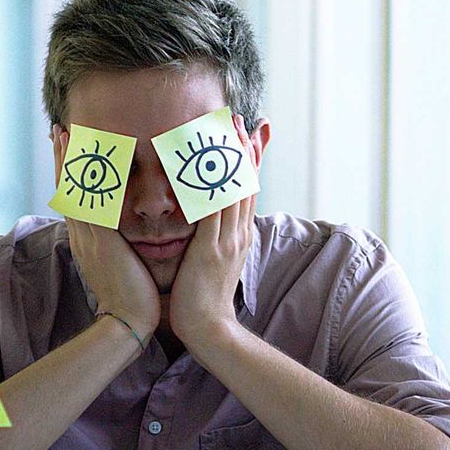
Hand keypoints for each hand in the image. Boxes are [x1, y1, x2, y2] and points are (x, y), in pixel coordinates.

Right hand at [53, 126, 159, 338]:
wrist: (127, 322)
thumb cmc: (132, 296)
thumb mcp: (121, 265)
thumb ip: (118, 246)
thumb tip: (122, 236)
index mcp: (88, 240)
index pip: (76, 198)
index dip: (69, 173)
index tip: (68, 149)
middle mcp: (83, 235)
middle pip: (68, 188)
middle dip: (62, 158)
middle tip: (58, 131)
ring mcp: (88, 238)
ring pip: (74, 191)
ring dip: (69, 161)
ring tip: (64, 134)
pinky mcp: (101, 241)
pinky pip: (90, 203)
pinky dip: (87, 181)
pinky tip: (88, 160)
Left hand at [169, 115, 258, 351]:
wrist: (209, 330)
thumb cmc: (204, 302)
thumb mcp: (215, 266)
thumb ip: (213, 243)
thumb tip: (211, 229)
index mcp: (238, 237)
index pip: (246, 191)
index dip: (247, 162)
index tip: (246, 135)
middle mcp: (238, 234)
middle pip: (245, 182)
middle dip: (243, 149)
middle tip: (239, 119)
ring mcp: (227, 240)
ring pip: (233, 189)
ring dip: (229, 156)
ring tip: (226, 128)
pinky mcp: (211, 248)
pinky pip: (211, 208)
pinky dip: (209, 182)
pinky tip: (202, 162)